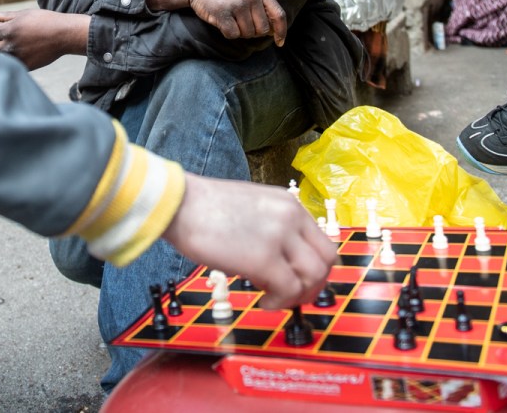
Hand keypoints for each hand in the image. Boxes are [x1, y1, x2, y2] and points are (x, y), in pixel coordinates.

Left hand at [0, 9, 89, 69]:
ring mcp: (16, 59)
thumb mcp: (24, 14)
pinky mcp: (24, 67)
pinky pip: (7, 65)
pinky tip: (2, 58)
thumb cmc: (45, 21)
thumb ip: (5, 16)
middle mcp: (10, 47)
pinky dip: (2, 61)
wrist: (64, 36)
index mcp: (10, 31)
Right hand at [151, 0, 287, 45]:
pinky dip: (227, 33)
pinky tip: (221, 22)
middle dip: (253, 32)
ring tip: (230, 19)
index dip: (281, 31)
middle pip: (262, 29)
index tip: (280, 43)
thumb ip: (261, 6)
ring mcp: (237, 5)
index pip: (278, 15)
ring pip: (247, 33)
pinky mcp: (223, 13)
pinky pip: (233, 35)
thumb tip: (274, 30)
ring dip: (238, 32)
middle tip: (241, 24)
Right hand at [161, 173, 335, 308]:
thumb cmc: (204, 207)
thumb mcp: (252, 206)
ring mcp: (279, 237)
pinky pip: (288, 290)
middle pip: (326, 260)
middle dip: (315, 285)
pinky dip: (280, 302)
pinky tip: (264, 301)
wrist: (179, 203)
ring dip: (298, 295)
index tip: (302, 280)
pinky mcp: (263, 259)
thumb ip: (273, 227)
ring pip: (313, 277)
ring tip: (275, 298)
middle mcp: (290, 217)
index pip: (323, 241)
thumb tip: (280, 261)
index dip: (316, 267)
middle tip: (294, 296)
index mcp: (289, 203)